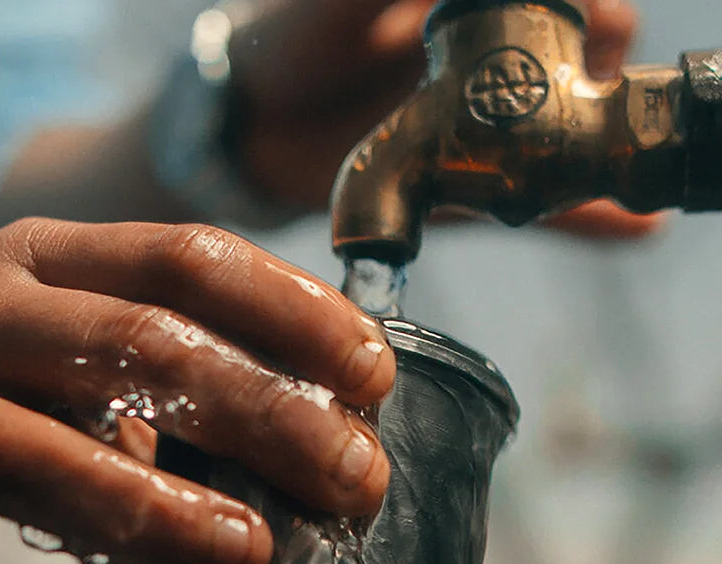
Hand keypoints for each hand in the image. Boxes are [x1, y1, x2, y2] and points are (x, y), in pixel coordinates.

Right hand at [0, 218, 394, 563]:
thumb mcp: (51, 305)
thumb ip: (154, 352)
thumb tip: (309, 429)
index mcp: (34, 256)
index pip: (178, 259)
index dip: (287, 311)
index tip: (373, 375)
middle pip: (126, 350)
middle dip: (257, 414)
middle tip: (353, 480)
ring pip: (29, 457)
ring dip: (150, 508)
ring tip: (247, 555)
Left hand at [225, 0, 655, 235]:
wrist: (241, 128)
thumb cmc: (284, 39)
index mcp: (470, 4)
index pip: (558, 1)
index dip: (577, 16)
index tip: (572, 36)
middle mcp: (496, 58)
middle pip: (587, 59)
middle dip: (588, 77)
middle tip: (568, 95)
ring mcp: (490, 125)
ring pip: (576, 132)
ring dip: (597, 149)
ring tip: (597, 160)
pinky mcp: (473, 187)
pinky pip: (548, 204)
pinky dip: (590, 219)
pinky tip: (634, 227)